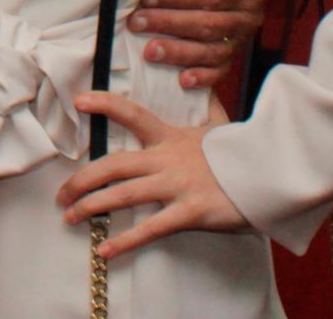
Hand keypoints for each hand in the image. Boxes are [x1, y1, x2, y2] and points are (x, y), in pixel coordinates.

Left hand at [56, 93, 246, 258]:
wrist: (271, 177)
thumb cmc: (241, 154)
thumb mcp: (221, 126)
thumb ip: (207, 107)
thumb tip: (203, 82)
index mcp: (170, 137)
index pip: (132, 114)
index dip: (105, 105)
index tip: (79, 100)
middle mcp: (167, 159)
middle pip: (113, 164)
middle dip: (82, 179)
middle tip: (60, 194)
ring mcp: (177, 185)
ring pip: (123, 194)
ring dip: (92, 206)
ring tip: (70, 217)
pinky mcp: (190, 212)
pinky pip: (151, 228)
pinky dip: (125, 240)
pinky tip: (105, 250)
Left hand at [126, 0, 266, 88]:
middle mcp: (250, 15)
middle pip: (208, 25)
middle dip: (169, 24)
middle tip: (136, 22)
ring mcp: (242, 37)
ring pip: (212, 51)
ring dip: (180, 53)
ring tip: (149, 51)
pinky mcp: (234, 51)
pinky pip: (222, 70)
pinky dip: (204, 78)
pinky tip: (183, 81)